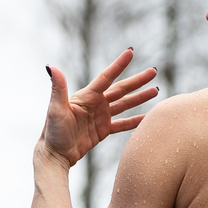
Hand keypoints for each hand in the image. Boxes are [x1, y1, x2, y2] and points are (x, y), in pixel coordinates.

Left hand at [38, 49, 158, 168]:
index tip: (130, 52)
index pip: (106, 77)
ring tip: (155, 91)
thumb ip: (58, 88)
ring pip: (125, 104)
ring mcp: (101, 116)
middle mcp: (96, 103)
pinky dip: (135, 120)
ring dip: (140, 97)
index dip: (118, 65)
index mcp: (87, 96)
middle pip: (121, 89)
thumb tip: (52, 67)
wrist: (54, 154)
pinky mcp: (103, 130)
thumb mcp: (55, 109)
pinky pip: (123, 124)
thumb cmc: (52, 131)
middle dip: (137, 80)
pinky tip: (147, 117)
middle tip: (153, 72)